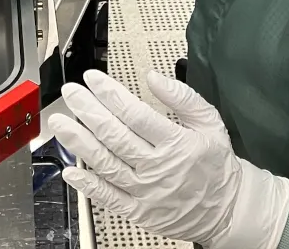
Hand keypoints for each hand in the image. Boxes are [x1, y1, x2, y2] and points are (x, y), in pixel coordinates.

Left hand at [51, 70, 288, 248]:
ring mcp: (145, 192)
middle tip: (71, 93)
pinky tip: (70, 170)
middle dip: (87, 111)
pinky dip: (86, 184)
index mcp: (176, 143)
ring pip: (105, 164)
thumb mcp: (211, 123)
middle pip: (115, 136)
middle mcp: (158, 168)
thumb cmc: (216, 164)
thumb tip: (154, 77)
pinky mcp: (138, 211)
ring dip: (79, 142)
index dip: (110, 94)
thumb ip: (183, 97)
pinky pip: (107, 197)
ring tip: (61, 123)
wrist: (227, 209)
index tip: (93, 79)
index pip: (135, 114)